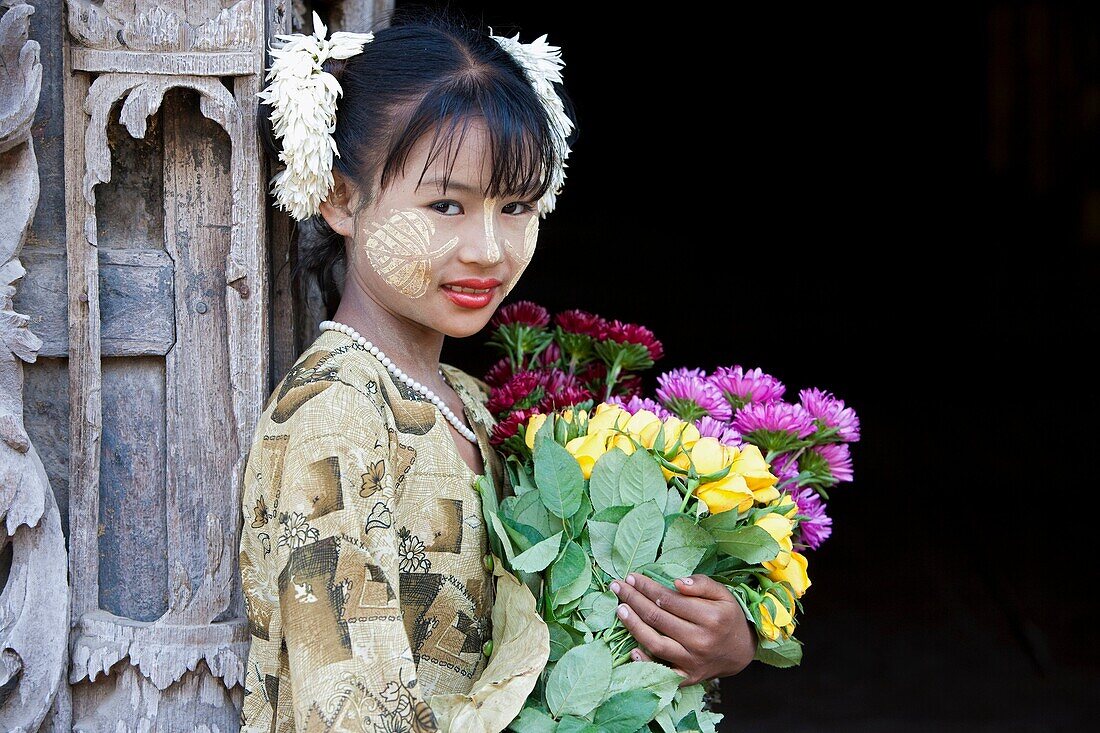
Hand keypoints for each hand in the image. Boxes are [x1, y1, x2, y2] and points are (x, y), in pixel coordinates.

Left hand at [610, 573, 754, 684]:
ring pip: (655, 643)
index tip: (632, 577)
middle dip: (634, 599)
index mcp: (711, 617)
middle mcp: (701, 640)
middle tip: (617, 587)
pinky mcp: (687, 676)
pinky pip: (662, 669)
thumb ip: (702, 584)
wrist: (740, 652)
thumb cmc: (727, 617)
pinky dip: (645, 662)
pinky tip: (631, 649)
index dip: (647, 587)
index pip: (669, 599)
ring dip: (633, 625)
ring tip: (619, 609)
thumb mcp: (723, 594)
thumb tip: (677, 582)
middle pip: (658, 618)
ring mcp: (693, 661)